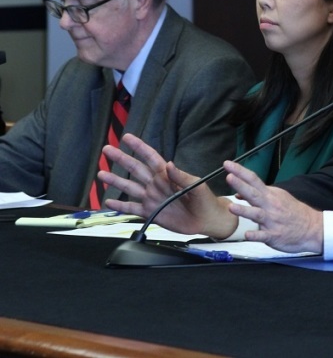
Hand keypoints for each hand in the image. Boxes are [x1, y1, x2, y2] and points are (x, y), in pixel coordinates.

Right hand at [100, 133, 236, 237]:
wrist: (206, 220)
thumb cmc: (204, 200)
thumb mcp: (196, 185)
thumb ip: (181, 176)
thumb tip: (169, 164)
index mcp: (167, 175)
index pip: (150, 157)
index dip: (139, 147)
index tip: (127, 137)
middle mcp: (156, 184)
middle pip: (135, 169)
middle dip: (121, 159)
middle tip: (107, 149)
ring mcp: (151, 198)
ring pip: (129, 187)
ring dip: (115, 181)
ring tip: (101, 174)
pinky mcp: (150, 212)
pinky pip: (132, 208)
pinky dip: (120, 206)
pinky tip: (107, 202)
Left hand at [222, 160, 323, 253]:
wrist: (312, 227)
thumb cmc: (292, 212)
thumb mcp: (277, 198)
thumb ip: (257, 195)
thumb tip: (238, 193)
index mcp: (270, 195)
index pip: (254, 180)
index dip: (240, 171)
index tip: (228, 164)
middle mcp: (270, 206)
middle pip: (253, 194)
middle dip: (240, 185)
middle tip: (229, 177)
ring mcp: (272, 221)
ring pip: (256, 214)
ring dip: (244, 210)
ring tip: (232, 207)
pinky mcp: (275, 235)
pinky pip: (264, 235)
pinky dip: (256, 235)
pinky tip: (247, 234)